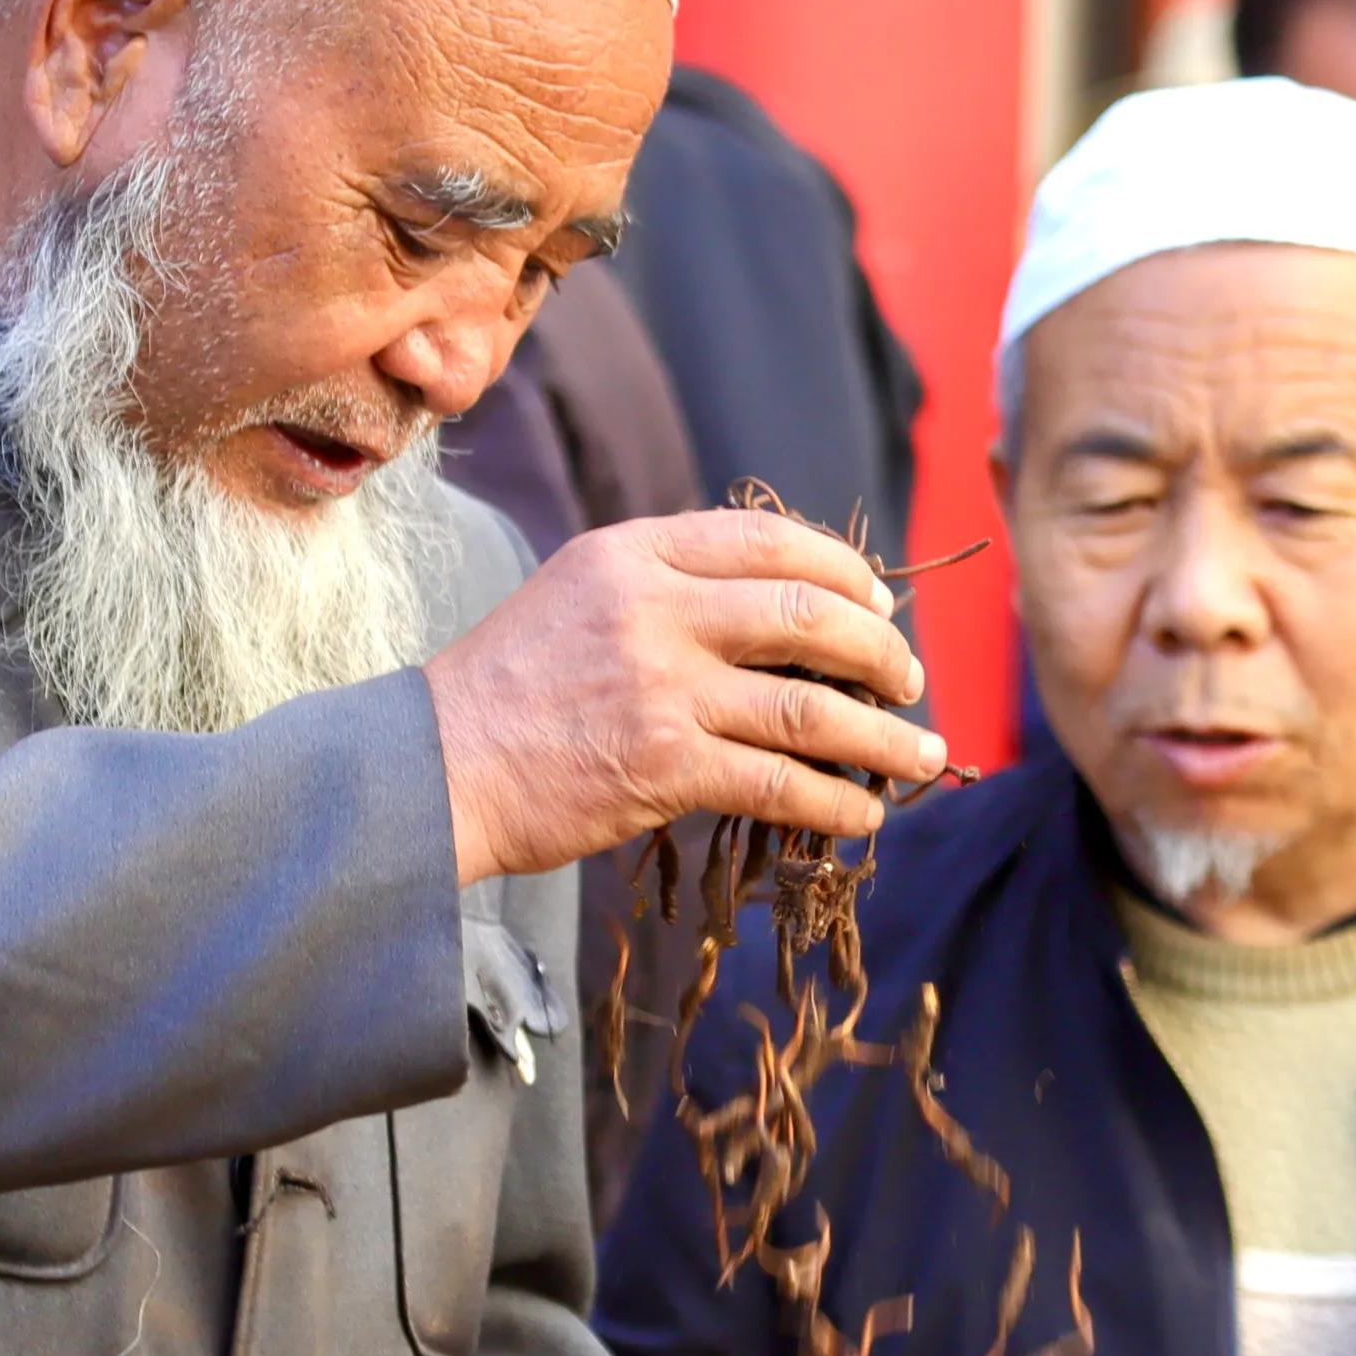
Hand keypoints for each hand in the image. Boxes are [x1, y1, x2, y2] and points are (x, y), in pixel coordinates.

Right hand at [426, 509, 947, 887]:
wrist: (434, 767)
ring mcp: (662, 688)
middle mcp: (654, 609)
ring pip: (811, 705)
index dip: (843, 571)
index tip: (877, 604)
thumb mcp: (577, 593)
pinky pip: (782, 780)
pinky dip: (836, 801)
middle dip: (880, 649)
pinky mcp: (664, 766)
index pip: (769, 540)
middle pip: (808, 613)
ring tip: (921, 753)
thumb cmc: (510, 689)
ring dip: (883, 735)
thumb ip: (666, 585)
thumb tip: (782, 606)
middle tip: (908, 678)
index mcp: (634, 553)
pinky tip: (862, 815)